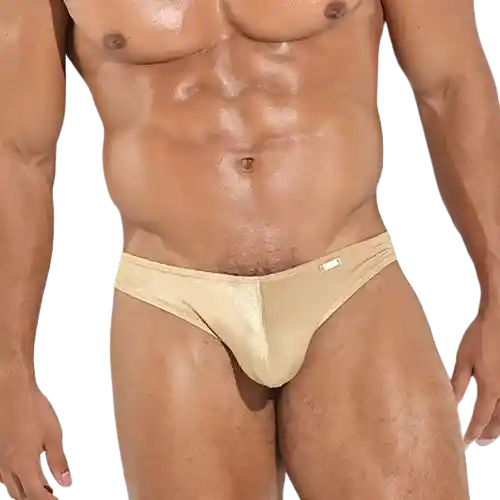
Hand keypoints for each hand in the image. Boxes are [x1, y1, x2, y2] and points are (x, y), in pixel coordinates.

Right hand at [0, 376, 70, 498]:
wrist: (12, 393)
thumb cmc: (33, 411)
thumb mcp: (53, 436)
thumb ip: (58, 461)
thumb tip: (65, 481)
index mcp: (24, 465)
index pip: (36, 495)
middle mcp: (8, 467)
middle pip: (20, 496)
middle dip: (36, 499)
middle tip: (51, 496)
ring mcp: (0, 461)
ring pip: (11, 487)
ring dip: (26, 492)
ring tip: (44, 487)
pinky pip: (5, 476)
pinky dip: (17, 481)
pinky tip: (27, 474)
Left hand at [451, 306, 499, 443]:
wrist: (498, 319)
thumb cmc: (480, 337)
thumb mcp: (463, 360)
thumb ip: (458, 383)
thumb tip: (450, 401)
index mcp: (491, 388)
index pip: (482, 418)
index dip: (473, 431)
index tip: (466, 441)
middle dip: (490, 432)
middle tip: (479, 437)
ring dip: (498, 422)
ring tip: (487, 428)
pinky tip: (495, 407)